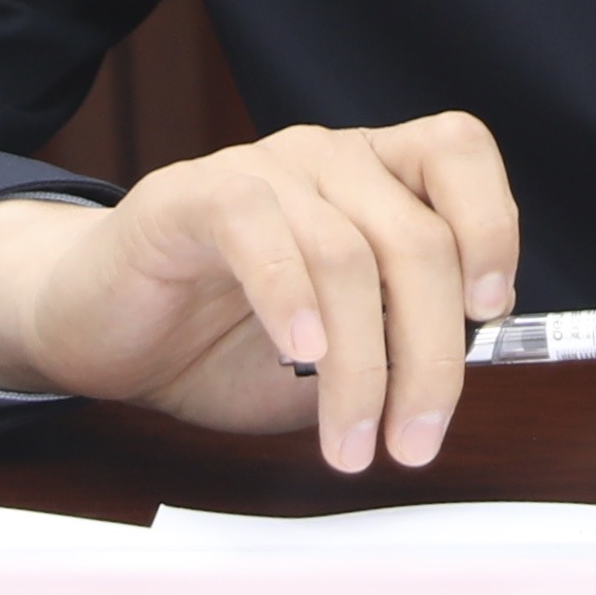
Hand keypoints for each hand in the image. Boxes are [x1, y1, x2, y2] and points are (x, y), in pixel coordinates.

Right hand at [0, 115, 519, 478]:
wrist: (105, 333)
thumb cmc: (223, 343)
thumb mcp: (336, 352)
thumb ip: (395, 344)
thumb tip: (455, 375)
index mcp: (373, 177)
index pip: (456, 152)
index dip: (490, 222)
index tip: (490, 311)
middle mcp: (326, 159)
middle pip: (416, 236)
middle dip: (432, 354)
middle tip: (415, 440)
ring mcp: (260, 169)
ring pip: (348, 252)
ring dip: (361, 366)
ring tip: (352, 443)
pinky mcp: (189, 195)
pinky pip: (257, 227)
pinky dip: (290, 296)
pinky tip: (298, 354)